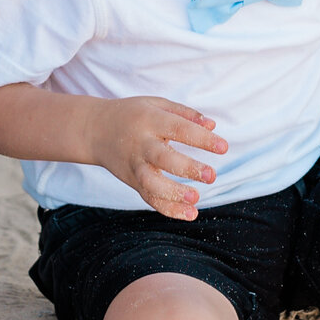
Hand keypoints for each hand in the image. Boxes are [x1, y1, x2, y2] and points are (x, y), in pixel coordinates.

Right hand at [87, 97, 225, 219]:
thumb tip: (213, 125)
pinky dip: (167, 209)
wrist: (95, 130)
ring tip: (196, 199)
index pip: (178, 129)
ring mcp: (134, 165)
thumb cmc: (133, 114)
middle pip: (163, 158)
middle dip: (187, 168)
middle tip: (212, 176)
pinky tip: (189, 214)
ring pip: (151, 183)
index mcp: (150, 120)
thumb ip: (185, 114)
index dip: (202, 138)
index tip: (224, 147)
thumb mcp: (157, 104)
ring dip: (173, 194)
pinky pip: (148, 198)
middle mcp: (140, 144)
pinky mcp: (132, 181)